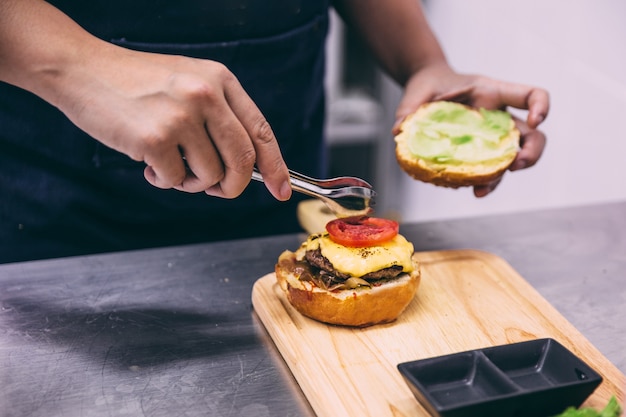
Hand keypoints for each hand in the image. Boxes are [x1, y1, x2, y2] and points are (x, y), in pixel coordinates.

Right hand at [0, 0, 290, 200]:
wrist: (83, 70)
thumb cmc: (138, 84)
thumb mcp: (189, 84)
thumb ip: (220, 119)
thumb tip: (249, 168)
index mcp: (220, 80)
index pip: (261, 131)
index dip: (275, 167)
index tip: (281, 191)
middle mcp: (206, 95)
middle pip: (243, 161)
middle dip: (233, 186)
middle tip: (217, 190)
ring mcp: (181, 115)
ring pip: (210, 175)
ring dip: (192, 183)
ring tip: (170, 165)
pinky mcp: (154, 138)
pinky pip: (176, 181)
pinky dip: (164, 181)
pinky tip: (147, 164)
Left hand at [393, 63, 548, 196]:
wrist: (425, 90)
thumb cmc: (429, 85)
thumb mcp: (418, 92)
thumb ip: (409, 108)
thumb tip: (398, 130)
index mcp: (492, 94)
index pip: (530, 95)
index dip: (542, 106)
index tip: (536, 120)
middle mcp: (498, 117)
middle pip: (533, 136)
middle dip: (532, 152)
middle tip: (517, 165)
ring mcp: (490, 138)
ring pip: (512, 159)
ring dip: (504, 176)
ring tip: (483, 189)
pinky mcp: (477, 153)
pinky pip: (488, 170)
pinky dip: (484, 182)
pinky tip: (472, 190)